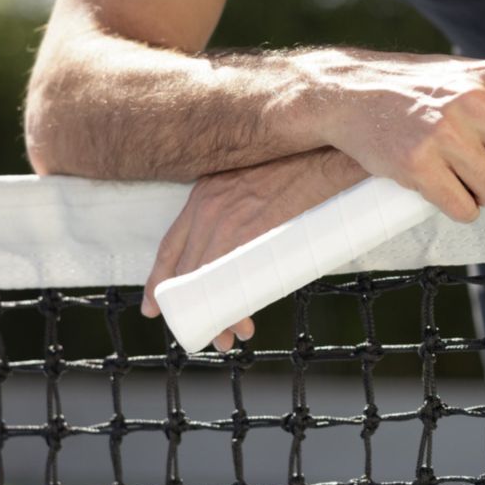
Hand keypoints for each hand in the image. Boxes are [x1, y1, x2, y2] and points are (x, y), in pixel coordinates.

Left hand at [141, 147, 365, 350]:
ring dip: (218, 315)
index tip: (155, 307)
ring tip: (231, 337)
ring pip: (208, 280)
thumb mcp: (257, 179)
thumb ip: (244, 208)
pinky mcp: (254, 230)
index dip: (159, 281)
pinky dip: (236, 307)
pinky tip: (243, 322)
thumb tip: (250, 244)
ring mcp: (230, 218)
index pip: (170, 245)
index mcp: (206, 192)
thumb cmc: (303, 165)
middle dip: (194, 308)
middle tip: (207, 333)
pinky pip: (233, 279)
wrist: (329, 148)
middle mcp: (209, 206)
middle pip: (186, 270)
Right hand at [299, 51, 484, 221]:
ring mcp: (446, 134)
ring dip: (484, 193)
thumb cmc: (425, 92)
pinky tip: (437, 180)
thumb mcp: (482, 93)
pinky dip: (456, 206)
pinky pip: (464, 210)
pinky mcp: (417, 165)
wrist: (354, 93)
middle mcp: (478, 103)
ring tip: (457, 165)